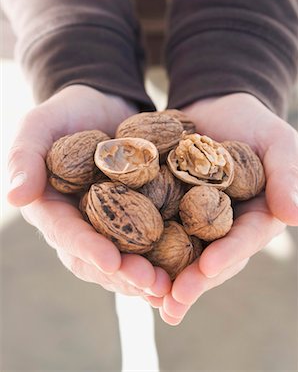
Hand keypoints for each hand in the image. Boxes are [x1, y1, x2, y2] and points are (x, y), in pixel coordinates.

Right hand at [7, 85, 170, 297]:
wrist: (103, 103)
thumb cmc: (67, 111)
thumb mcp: (40, 125)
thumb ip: (24, 156)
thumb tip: (14, 197)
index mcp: (52, 208)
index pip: (65, 233)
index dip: (86, 248)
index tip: (110, 260)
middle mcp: (79, 223)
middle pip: (98, 256)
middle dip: (124, 273)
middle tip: (151, 283)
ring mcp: (108, 223)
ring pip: (125, 257)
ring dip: (147, 273)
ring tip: (173, 284)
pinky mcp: (135, 214)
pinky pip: (149, 239)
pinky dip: (166, 253)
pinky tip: (188, 263)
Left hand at [157, 93, 297, 324]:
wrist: (217, 108)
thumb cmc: (255, 124)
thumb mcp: (278, 143)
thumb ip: (287, 175)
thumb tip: (296, 215)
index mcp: (253, 217)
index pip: (243, 240)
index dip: (229, 255)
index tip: (209, 269)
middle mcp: (223, 226)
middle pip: (209, 258)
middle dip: (192, 281)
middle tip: (171, 304)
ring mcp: (194, 218)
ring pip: (180, 252)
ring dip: (163, 276)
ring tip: (144, 296)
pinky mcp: (168, 206)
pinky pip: (155, 226)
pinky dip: (142, 245)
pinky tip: (123, 262)